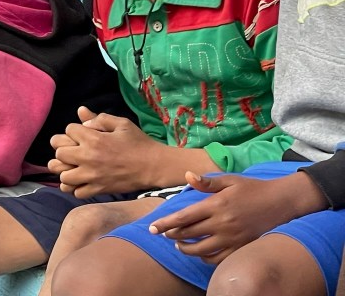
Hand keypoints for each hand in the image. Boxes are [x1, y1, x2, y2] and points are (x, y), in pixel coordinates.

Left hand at [48, 106, 160, 196]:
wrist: (154, 166)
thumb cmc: (138, 142)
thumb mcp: (121, 124)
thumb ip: (99, 118)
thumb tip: (81, 114)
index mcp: (94, 139)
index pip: (68, 130)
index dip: (74, 130)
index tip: (83, 134)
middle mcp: (89, 157)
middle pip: (59, 153)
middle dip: (64, 149)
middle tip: (73, 149)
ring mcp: (92, 175)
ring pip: (64, 176)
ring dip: (66, 170)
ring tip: (74, 167)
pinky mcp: (99, 189)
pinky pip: (76, 192)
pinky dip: (76, 187)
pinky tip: (82, 180)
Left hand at [147, 171, 327, 263]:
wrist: (281, 202)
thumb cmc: (252, 188)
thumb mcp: (229, 180)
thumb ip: (206, 182)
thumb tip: (187, 176)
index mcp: (216, 205)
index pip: (184, 217)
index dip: (166, 224)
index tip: (152, 228)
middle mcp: (222, 223)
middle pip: (189, 235)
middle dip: (172, 236)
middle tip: (164, 234)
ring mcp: (232, 238)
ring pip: (201, 250)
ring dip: (186, 249)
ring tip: (179, 244)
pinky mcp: (241, 247)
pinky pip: (218, 258)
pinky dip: (205, 257)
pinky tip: (200, 251)